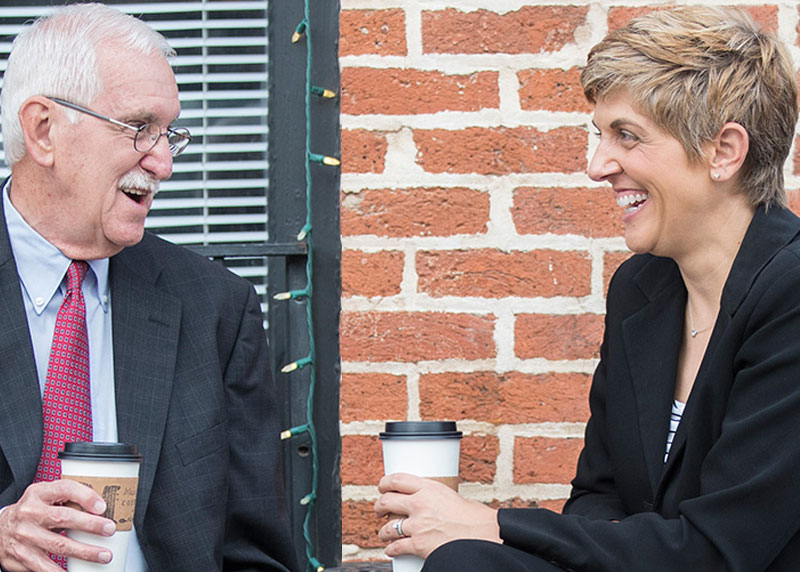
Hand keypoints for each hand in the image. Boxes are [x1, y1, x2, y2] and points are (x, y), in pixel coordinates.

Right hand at [0, 480, 116, 571]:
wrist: (1, 528)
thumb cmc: (33, 511)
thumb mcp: (46, 496)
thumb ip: (69, 498)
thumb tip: (101, 508)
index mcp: (39, 493)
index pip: (64, 489)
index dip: (85, 497)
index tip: (102, 507)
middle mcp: (29, 514)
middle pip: (62, 518)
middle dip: (90, 525)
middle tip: (109, 529)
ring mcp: (23, 536)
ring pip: (57, 545)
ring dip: (84, 552)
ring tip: (103, 555)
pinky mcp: (19, 556)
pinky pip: (43, 567)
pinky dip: (60, 571)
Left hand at [374, 473, 500, 558]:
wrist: (486, 538)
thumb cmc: (477, 519)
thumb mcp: (455, 497)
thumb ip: (438, 499)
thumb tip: (431, 505)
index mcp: (430, 488)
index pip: (398, 479)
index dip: (385, 483)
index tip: (382, 486)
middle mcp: (420, 504)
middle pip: (387, 501)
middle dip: (379, 506)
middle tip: (379, 509)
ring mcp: (418, 525)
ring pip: (388, 527)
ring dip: (383, 531)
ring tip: (383, 533)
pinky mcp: (419, 545)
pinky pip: (397, 547)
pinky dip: (392, 550)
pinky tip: (391, 550)